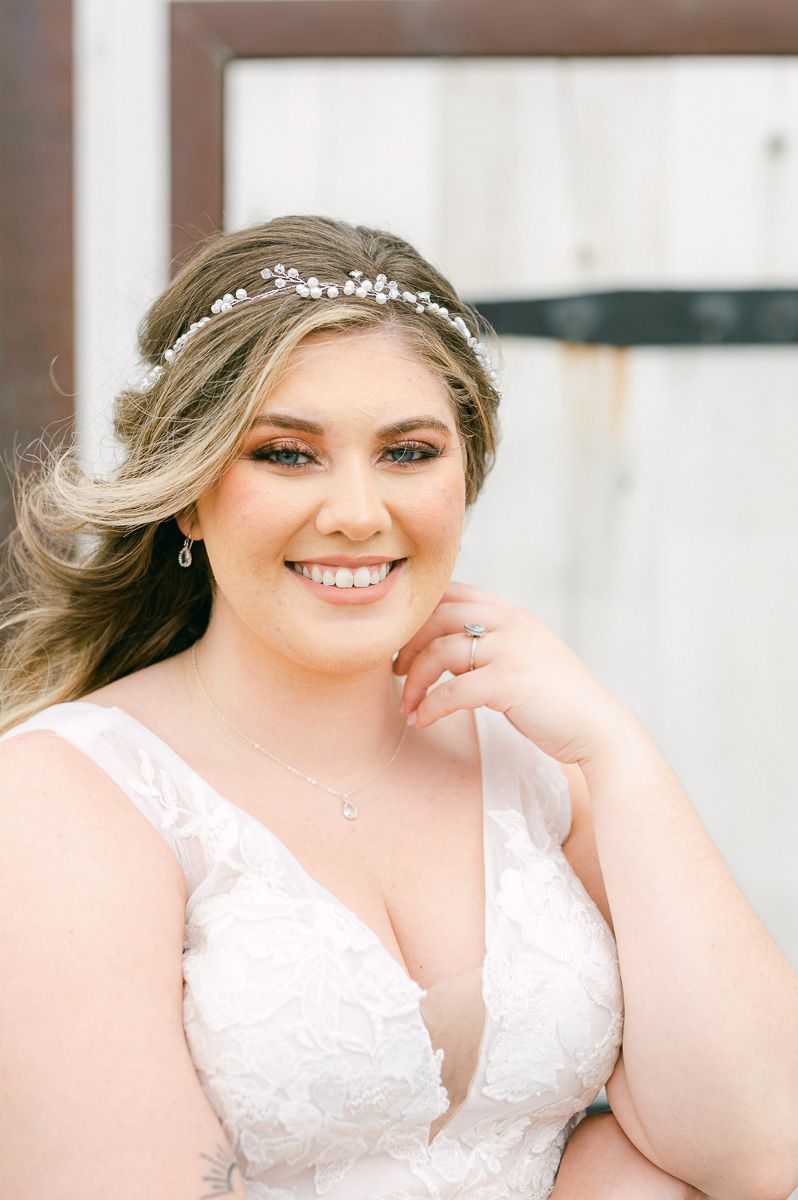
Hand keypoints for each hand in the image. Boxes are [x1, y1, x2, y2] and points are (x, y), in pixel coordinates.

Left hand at [394, 580, 638, 766]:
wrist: (597, 728)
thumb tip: (443, 651)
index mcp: (513, 615)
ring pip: (440, 652)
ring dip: (414, 681)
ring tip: (406, 705)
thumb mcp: (525, 658)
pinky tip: (421, 721)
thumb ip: (491, 646)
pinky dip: (430, 707)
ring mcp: (511, 651)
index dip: (420, 613)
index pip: (454, 593)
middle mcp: (511, 624)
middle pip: (437, 617)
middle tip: (395, 672)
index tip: (404, 641)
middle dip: (407, 645)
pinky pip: (452, 690)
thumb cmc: (557, 700)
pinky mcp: (509, 683)